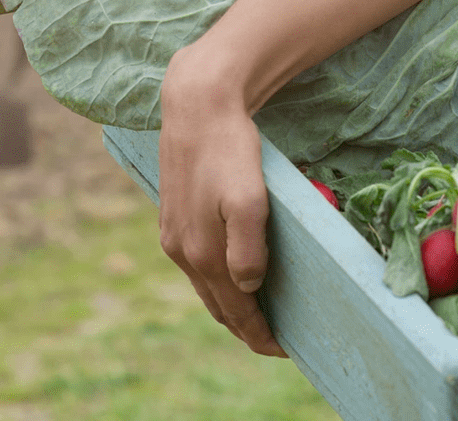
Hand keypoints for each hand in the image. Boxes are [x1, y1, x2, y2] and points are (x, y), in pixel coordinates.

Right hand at [156, 47, 287, 357]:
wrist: (197, 107)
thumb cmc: (230, 151)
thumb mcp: (249, 200)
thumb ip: (247, 248)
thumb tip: (248, 288)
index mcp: (202, 252)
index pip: (234, 310)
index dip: (259, 334)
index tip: (283, 349)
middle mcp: (182, 251)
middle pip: (217, 306)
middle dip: (246, 328)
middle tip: (275, 341)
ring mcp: (174, 235)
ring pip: (206, 287)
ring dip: (231, 307)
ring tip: (258, 317)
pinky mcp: (174, 217)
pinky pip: (198, 265)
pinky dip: (218, 282)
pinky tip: (234, 277)